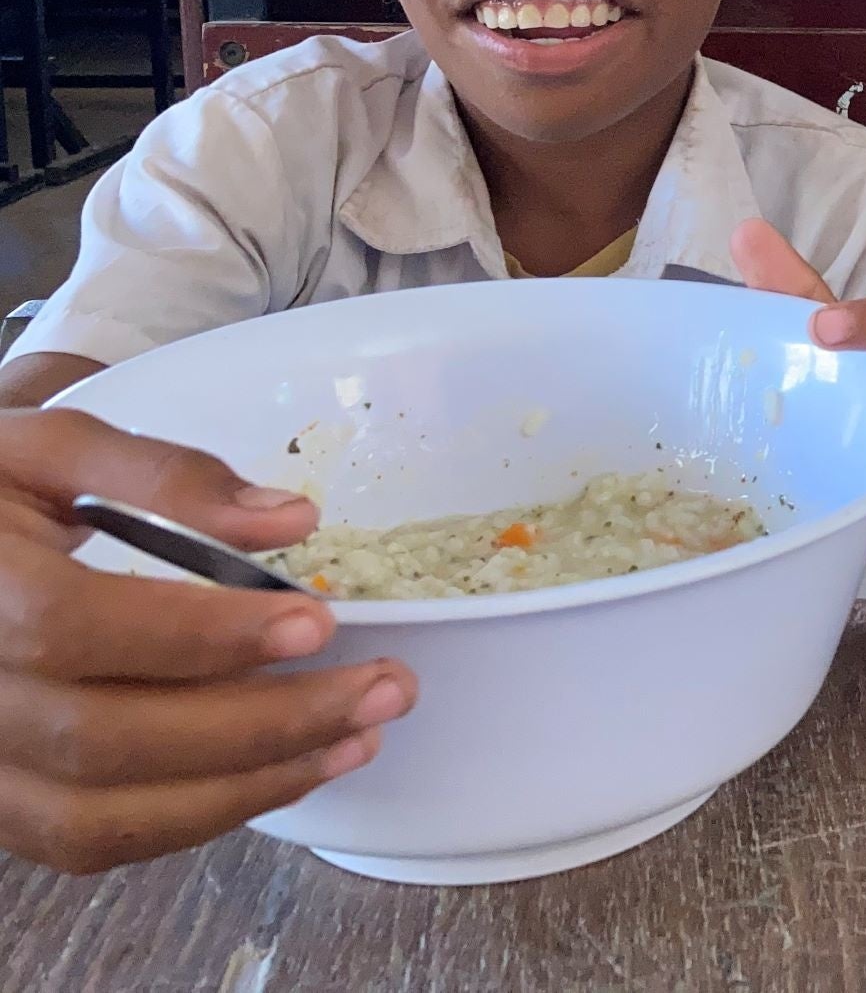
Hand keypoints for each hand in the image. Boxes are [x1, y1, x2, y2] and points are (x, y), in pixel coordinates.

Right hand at [0, 409, 415, 872]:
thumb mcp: (55, 449)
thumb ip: (167, 476)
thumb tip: (291, 518)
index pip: (76, 626)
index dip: (200, 635)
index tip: (315, 622)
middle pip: (103, 738)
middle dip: (263, 723)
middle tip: (386, 690)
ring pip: (99, 814)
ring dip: (245, 788)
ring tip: (358, 740)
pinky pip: (88, 839)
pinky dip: (195, 817)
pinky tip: (285, 771)